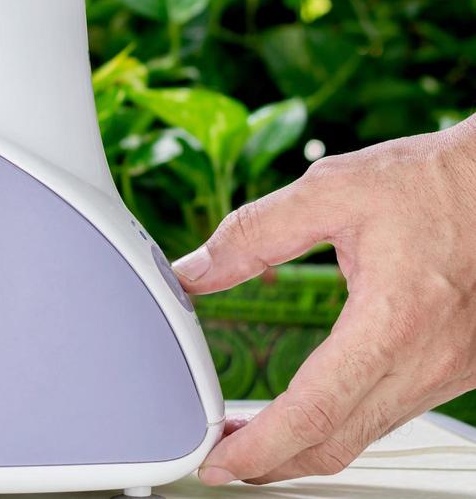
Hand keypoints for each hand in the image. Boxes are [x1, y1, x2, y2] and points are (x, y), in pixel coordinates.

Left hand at [174, 117, 475, 483]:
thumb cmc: (434, 181)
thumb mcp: (330, 190)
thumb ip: (253, 233)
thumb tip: (194, 269)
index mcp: (392, 321)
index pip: (314, 412)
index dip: (259, 447)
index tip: (217, 461)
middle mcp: (428, 360)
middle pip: (337, 443)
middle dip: (272, 462)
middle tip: (221, 459)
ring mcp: (450, 371)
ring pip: (366, 436)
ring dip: (307, 446)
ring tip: (252, 435)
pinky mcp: (459, 368)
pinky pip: (392, 414)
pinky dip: (344, 424)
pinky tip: (312, 408)